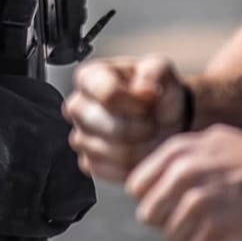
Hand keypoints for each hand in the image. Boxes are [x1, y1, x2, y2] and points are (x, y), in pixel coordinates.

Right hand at [63, 55, 189, 181]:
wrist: (163, 120)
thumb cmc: (157, 92)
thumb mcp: (161, 69)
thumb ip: (154, 72)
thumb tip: (143, 90)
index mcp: (89, 77)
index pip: (108, 95)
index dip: (136, 103)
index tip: (150, 102)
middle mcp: (77, 106)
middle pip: (110, 127)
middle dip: (142, 130)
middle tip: (155, 124)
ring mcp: (80, 136)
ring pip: (110, 152)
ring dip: (140, 150)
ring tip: (150, 138)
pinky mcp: (88, 162)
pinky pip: (107, 171)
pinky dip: (130, 168)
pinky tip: (140, 154)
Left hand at [126, 124, 241, 240]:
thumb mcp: (213, 141)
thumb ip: (180, 154)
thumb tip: (152, 174)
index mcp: (177, 152)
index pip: (137, 187)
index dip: (150, 199)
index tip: (164, 203)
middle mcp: (182, 175)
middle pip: (148, 215)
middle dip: (164, 220)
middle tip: (185, 219)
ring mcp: (198, 203)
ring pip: (170, 236)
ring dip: (185, 236)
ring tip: (206, 225)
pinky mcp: (216, 229)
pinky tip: (216, 236)